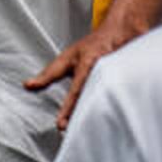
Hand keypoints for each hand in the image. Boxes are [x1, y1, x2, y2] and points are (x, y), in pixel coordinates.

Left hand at [26, 17, 147, 130]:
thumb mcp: (68, 58)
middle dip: (84, 117)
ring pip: (111, 98)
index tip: (61, 125)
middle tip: (73, 133)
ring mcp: (121, 73)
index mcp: (88, 64)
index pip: (76, 91)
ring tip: (94, 133)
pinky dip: (120, 110)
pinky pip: (126, 97)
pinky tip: (116, 126)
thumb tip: (28, 86)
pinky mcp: (133, 79)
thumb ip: (49, 75)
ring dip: (102, 115)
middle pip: (94, 98)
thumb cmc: (94, 45)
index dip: (68, 109)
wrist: (123, 28)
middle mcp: (105, 69)